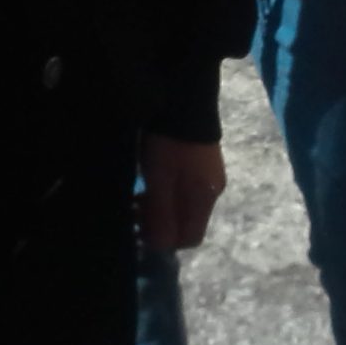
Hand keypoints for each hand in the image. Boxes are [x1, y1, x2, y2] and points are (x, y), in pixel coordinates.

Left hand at [141, 135, 226, 252]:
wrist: (183, 98)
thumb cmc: (169, 145)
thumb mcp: (160, 181)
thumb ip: (161, 215)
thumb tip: (161, 246)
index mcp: (205, 199)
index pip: (190, 238)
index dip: (164, 241)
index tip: (140, 229)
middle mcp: (212, 191)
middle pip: (186, 223)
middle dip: (159, 223)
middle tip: (134, 210)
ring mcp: (208, 175)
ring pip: (183, 206)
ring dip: (160, 207)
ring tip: (138, 194)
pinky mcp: (201, 161)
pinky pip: (183, 189)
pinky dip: (166, 192)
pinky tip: (151, 179)